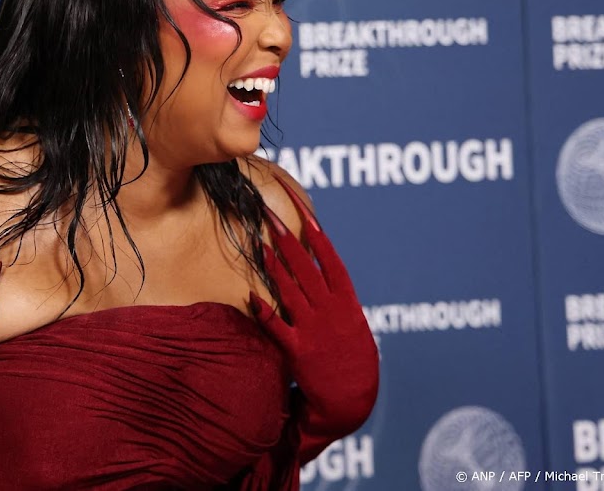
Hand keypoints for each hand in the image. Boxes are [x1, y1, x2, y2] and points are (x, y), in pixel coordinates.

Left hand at [249, 176, 378, 447]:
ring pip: (290, 290)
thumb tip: (317, 259)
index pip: (328, 254)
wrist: (353, 400)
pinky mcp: (299, 352)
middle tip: (266, 211)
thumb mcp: (351, 319)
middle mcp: (331, 310)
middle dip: (285, 236)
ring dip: (272, 265)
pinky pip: (278, 327)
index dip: (313, 227)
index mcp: (346, 299)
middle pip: (305, 266)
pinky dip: (264, 311)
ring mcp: (315, 330)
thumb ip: (334, 291)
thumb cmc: (351, 355)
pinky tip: (249, 295)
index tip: (299, 204)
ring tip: (256, 241)